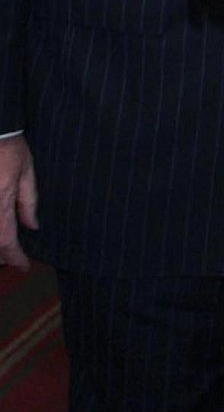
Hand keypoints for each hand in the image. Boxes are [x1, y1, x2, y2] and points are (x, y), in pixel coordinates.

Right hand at [0, 135, 37, 270]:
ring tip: (3, 249)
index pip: (5, 241)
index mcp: (0, 201)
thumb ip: (28, 201)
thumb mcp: (26, 171)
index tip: (23, 265)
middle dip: (0, 256)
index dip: (15, 258)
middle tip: (12, 258)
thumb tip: (31, 226)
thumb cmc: (8, 146)